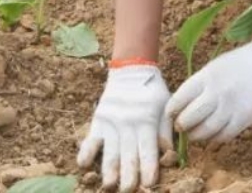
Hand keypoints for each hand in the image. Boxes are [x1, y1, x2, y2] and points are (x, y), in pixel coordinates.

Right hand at [77, 64, 171, 191]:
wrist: (130, 71)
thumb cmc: (152, 93)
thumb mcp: (166, 107)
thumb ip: (166, 131)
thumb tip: (169, 154)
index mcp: (147, 121)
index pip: (148, 149)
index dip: (148, 167)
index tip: (149, 183)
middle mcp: (128, 123)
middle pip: (128, 154)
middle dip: (129, 175)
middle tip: (129, 190)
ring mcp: (111, 122)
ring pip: (110, 150)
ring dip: (109, 170)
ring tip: (109, 185)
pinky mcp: (98, 120)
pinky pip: (91, 138)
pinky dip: (86, 151)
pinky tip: (83, 165)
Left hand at [166, 39, 251, 144]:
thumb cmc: (240, 63)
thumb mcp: (215, 67)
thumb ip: (200, 84)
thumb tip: (185, 104)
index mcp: (206, 77)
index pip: (180, 98)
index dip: (172, 109)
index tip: (170, 114)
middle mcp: (215, 93)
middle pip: (190, 118)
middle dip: (182, 125)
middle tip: (181, 127)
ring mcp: (229, 108)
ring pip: (205, 131)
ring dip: (196, 135)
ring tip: (194, 134)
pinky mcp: (243, 119)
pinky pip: (224, 136)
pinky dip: (215, 139)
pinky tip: (213, 136)